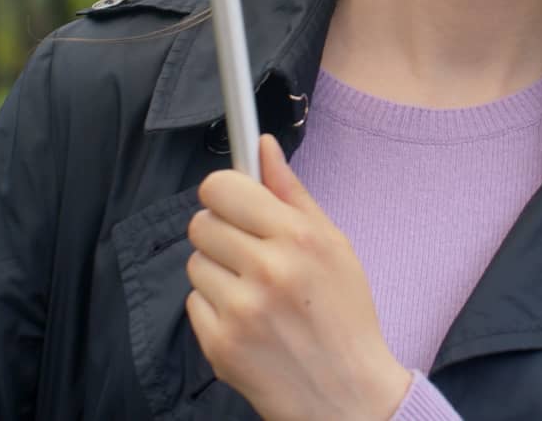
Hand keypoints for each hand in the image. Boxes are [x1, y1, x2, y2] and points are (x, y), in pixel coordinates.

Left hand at [186, 134, 412, 420]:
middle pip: (201, 223)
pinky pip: (194, 303)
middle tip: (248, 251)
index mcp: (297, 237)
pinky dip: (215, 308)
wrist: (347, 394)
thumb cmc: (344, 315)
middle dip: (221, 232)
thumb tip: (263, 146)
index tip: (232, 201)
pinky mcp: (220, 345)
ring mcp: (240, 311)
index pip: (222, 188)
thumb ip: (292, 193)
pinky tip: (247, 319)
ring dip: (218, 272)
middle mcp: (266, 270)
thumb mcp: (333, 244)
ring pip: (196, 263)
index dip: (224, 192)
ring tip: (253, 291)